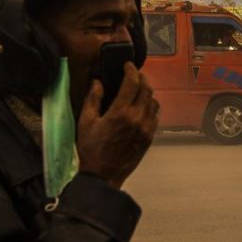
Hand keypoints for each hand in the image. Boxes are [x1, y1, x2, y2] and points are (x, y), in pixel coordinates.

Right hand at [76, 62, 159, 188]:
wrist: (102, 176)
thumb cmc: (91, 149)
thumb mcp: (85, 122)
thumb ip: (93, 99)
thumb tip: (98, 81)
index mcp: (120, 112)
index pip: (132, 83)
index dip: (131, 70)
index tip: (127, 65)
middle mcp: (137, 118)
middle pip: (147, 89)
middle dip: (142, 78)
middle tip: (134, 74)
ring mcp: (146, 128)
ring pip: (154, 102)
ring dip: (147, 92)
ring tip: (138, 90)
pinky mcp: (149, 138)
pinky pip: (155, 116)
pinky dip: (151, 107)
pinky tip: (142, 107)